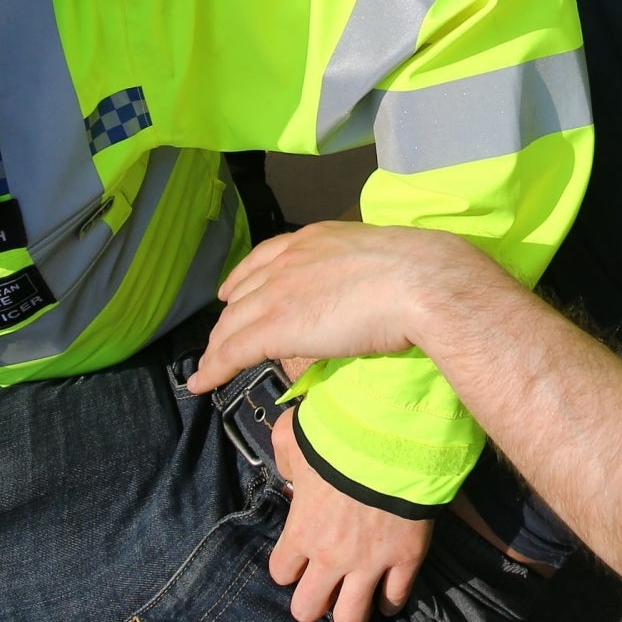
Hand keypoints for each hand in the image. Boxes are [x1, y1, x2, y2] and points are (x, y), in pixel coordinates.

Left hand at [188, 221, 479, 393]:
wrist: (419, 281)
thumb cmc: (417, 272)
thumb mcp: (378, 260)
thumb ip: (357, 273)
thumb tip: (364, 291)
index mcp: (314, 238)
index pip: (264, 258)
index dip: (242, 278)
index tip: (230, 292)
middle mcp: (289, 259)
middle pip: (243, 294)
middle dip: (228, 319)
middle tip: (220, 340)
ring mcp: (278, 291)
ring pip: (232, 323)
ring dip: (216, 348)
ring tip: (207, 368)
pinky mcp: (275, 325)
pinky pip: (232, 351)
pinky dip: (214, 368)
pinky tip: (202, 383)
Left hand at [270, 409, 433, 621]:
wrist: (394, 432)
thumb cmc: (340, 431)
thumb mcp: (295, 435)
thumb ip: (285, 457)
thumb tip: (289, 472)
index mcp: (302, 531)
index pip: (281, 573)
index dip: (289, 565)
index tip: (300, 554)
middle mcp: (330, 557)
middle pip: (308, 609)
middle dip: (313, 599)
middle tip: (324, 581)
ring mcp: (370, 562)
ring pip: (350, 618)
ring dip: (349, 609)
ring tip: (354, 594)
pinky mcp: (406, 558)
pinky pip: (395, 599)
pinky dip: (389, 600)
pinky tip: (386, 592)